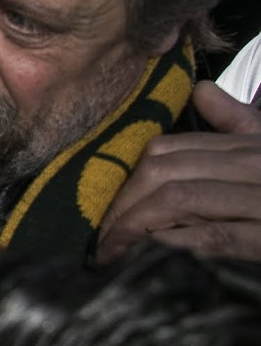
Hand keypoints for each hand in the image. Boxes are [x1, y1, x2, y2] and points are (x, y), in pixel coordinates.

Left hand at [97, 81, 260, 259]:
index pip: (166, 150)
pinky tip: (159, 253)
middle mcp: (256, 164)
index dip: (123, 179)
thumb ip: (240, 124)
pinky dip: (183, 242)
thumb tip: (202, 91)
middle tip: (99, 239)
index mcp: (250, 146)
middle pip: (163, 170)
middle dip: (120, 204)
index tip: (102, 210)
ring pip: (182, 196)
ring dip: (137, 226)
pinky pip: (222, 233)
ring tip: (115, 252)